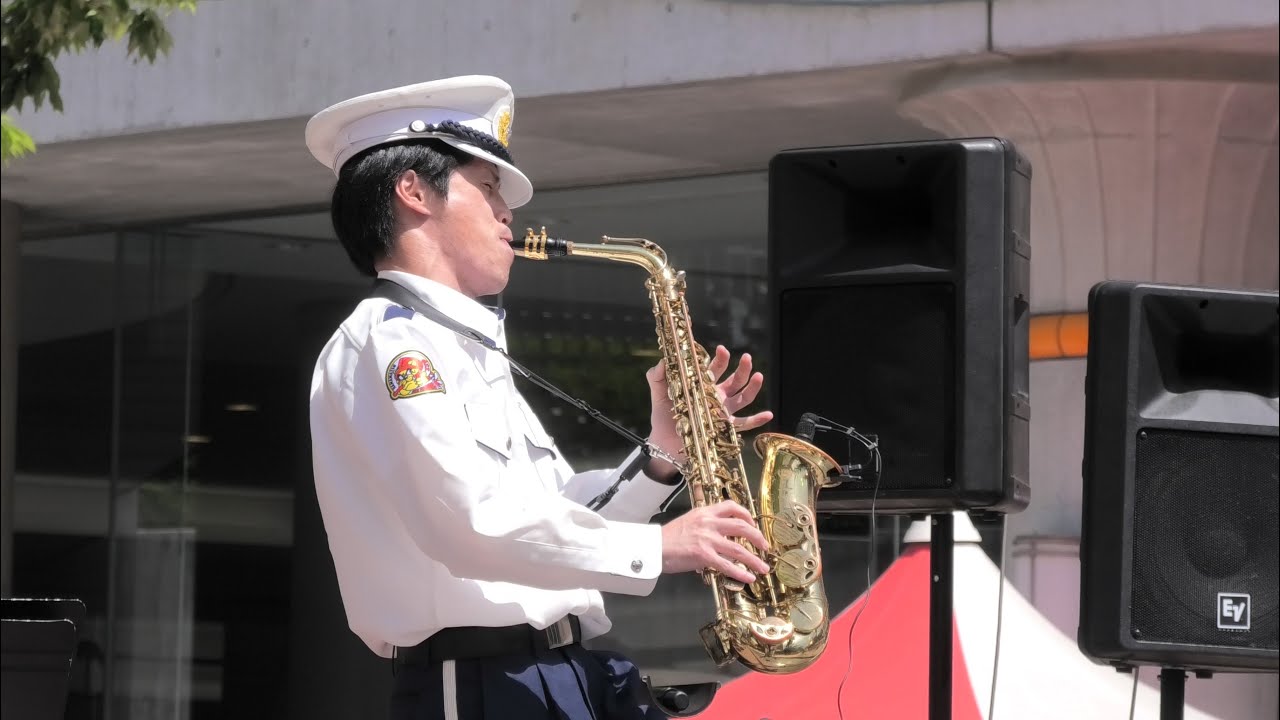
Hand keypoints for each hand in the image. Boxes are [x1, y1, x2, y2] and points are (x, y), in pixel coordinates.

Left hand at [645, 345, 774, 477]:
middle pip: (735, 380)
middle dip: (742, 368)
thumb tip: (663, 360)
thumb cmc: (663, 415)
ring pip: (743, 398)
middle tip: (746, 358)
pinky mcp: (723, 428)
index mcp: (703, 385)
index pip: (716, 368)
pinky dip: (757, 420)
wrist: (663, 441)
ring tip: (758, 376)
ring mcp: (722, 412)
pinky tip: (768, 414)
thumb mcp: (658, 391)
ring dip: (752, 387)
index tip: (722, 349)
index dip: (720, 359)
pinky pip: (744, 424)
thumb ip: (657, 375)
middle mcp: (716, 397)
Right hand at [661, 500, 770, 583]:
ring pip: (739, 548)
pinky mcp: (703, 556)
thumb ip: (706, 525)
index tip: (753, 524)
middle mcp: (709, 523)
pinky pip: (727, 565)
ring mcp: (707, 539)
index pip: (731, 506)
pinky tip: (749, 578)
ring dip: (754, 559)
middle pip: (742, 527)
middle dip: (757, 537)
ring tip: (763, 568)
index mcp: (705, 513)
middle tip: (764, 547)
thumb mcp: (689, 521)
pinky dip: (741, 572)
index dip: (746, 514)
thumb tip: (721, 535)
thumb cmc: (668, 537)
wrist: (653, 547)